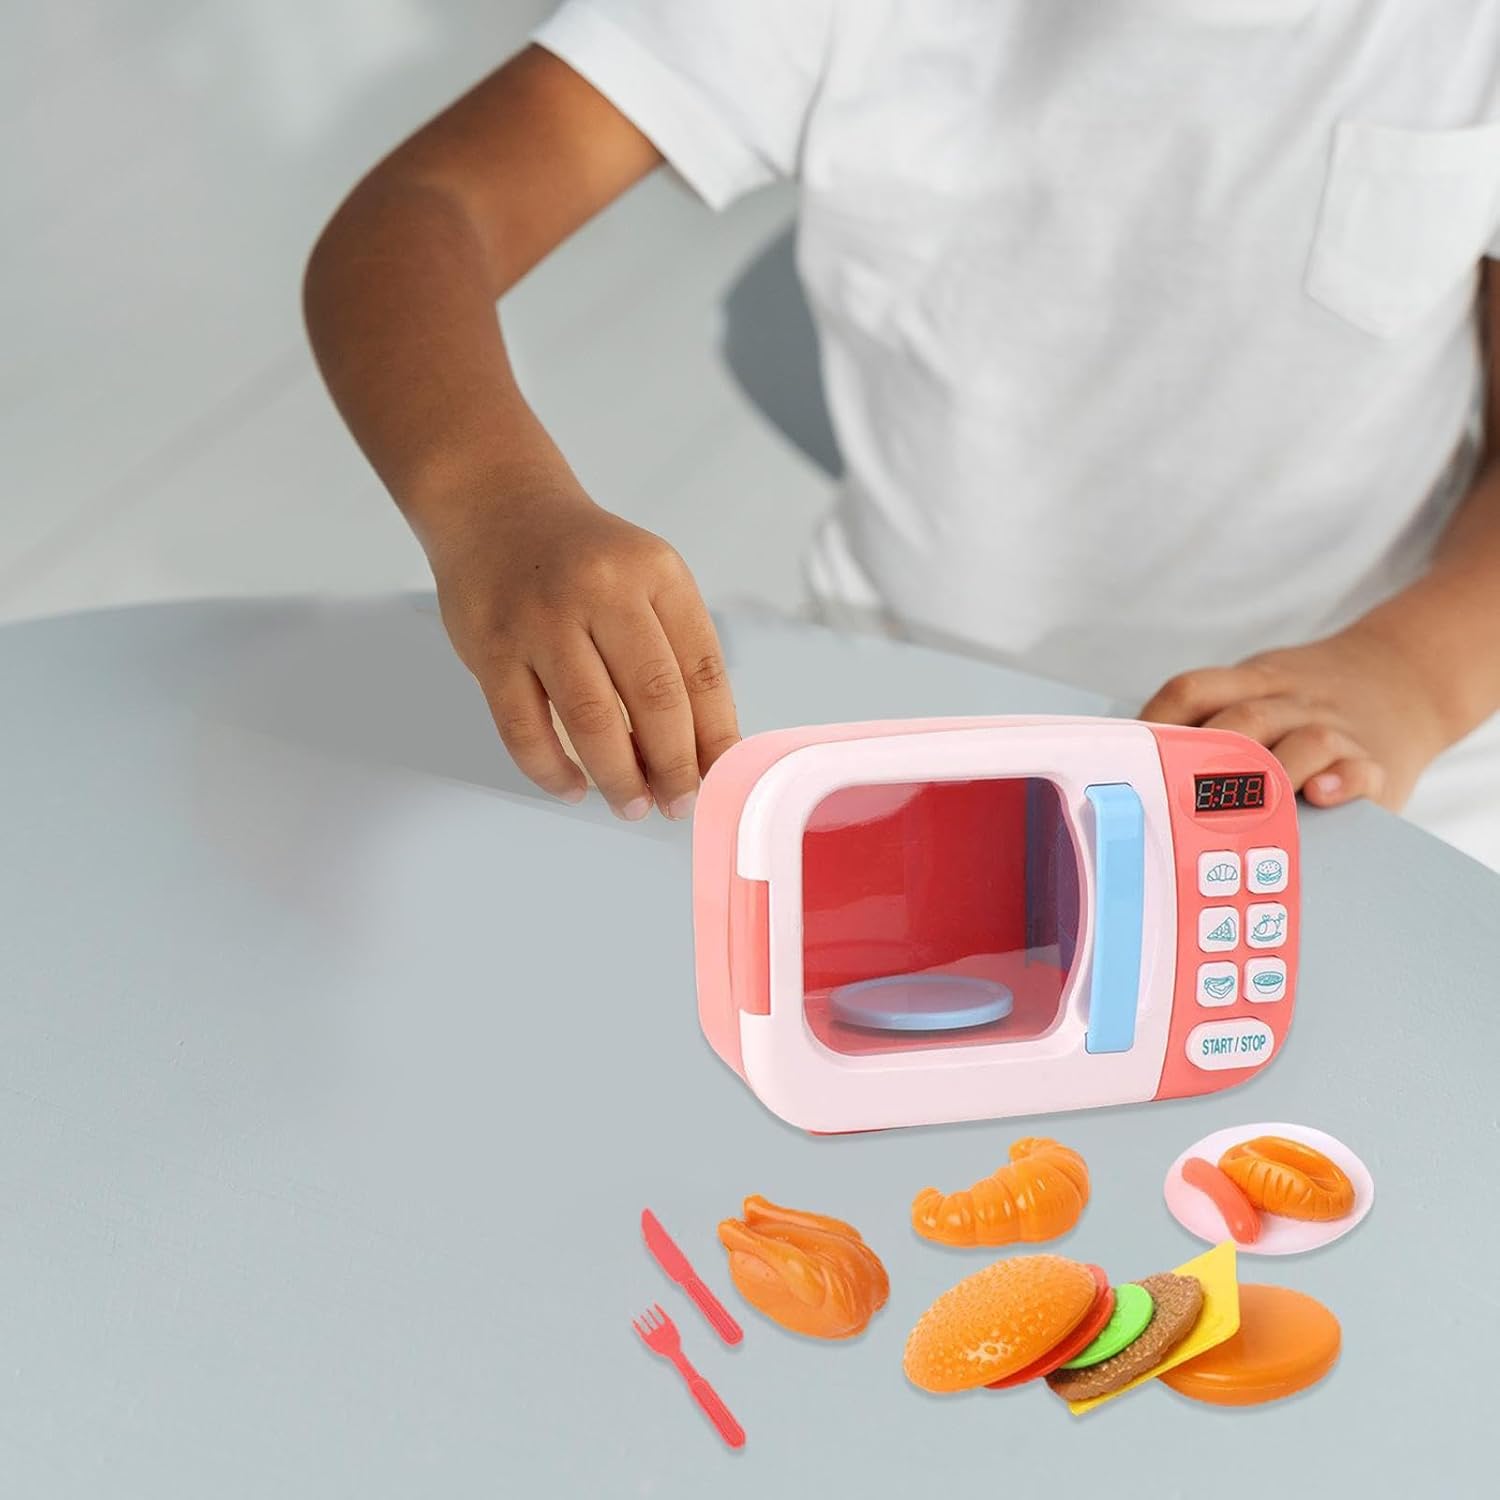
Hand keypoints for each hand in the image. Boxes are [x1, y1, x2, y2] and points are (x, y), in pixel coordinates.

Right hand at [424, 482, 738, 818]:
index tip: (719, 777)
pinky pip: (524, 728)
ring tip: (632, 805)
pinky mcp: (491, 647)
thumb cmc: (581, 558)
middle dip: (673, 765)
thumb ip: (672, 651)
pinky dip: (551, 770)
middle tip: (678, 803)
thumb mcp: (643, 578)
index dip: (716, 734)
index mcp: (655, 572)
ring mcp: (542, 618)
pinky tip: (571, 788)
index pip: (702, 668)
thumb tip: (701, 748)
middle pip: (654, 697)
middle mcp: (602, 589)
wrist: (495, 504)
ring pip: (591, 720)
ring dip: (618, 777)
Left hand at [1139, 626, 1449, 809]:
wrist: (1403, 677)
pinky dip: (1341, 781)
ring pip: (1304, 740)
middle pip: (1243, 719)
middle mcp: (1290, 702)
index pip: (1193, 690)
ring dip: (1270, 772)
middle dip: (1208, 757)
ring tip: (1241, 806)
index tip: (1127, 759)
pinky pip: (1360, 767)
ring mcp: (1335, 729)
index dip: (1156, 721)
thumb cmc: (1303, 701)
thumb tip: (1133, 758)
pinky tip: (1319, 795)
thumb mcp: (1255, 687)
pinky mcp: (1375, 761)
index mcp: (1250, 683)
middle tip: (1175, 796)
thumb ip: (1207, 714)